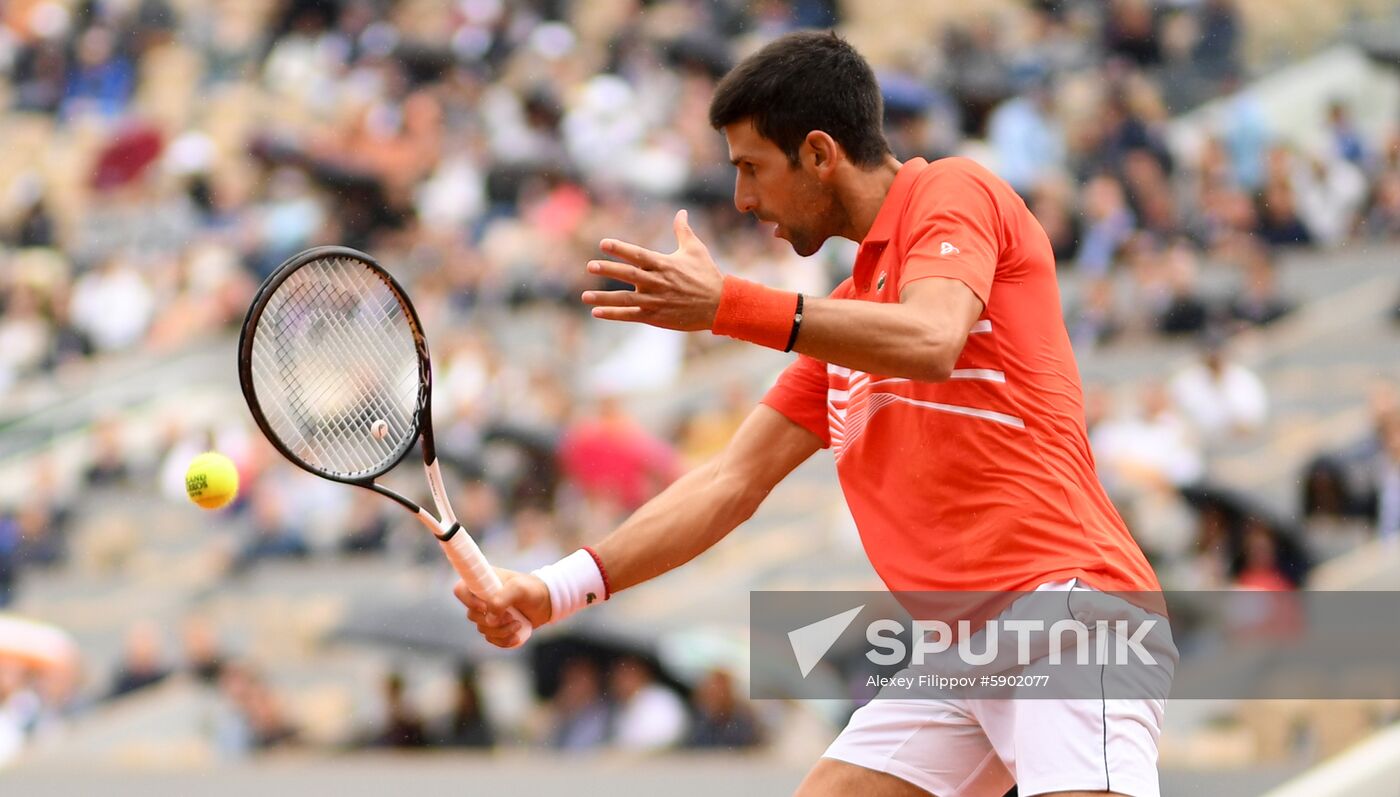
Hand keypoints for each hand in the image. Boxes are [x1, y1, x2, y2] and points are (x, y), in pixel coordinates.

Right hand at [454, 568, 550, 647]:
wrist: (547, 602)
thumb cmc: (531, 589)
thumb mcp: (518, 588)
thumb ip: (502, 599)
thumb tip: (489, 618)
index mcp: (482, 582)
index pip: (460, 590)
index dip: (468, 601)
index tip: (485, 608)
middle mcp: (482, 598)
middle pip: (472, 615)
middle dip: (492, 620)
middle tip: (511, 615)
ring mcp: (488, 614)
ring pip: (483, 630)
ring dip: (501, 631)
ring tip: (518, 624)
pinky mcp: (496, 627)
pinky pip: (492, 639)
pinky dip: (504, 640)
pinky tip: (517, 635)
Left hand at [582, 209, 723, 330]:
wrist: (719, 305)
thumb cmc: (707, 275)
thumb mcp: (696, 249)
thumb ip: (683, 230)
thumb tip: (681, 212)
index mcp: (664, 264)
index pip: (638, 254)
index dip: (621, 249)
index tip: (603, 244)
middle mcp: (657, 282)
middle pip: (629, 275)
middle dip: (608, 270)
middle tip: (590, 266)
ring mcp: (655, 300)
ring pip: (625, 298)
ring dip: (604, 297)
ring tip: (585, 295)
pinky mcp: (655, 316)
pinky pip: (630, 315)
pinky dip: (613, 314)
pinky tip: (596, 312)